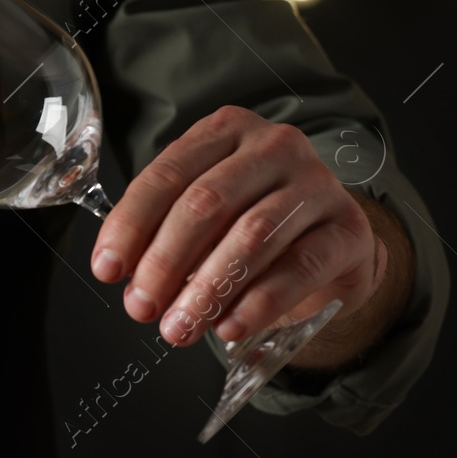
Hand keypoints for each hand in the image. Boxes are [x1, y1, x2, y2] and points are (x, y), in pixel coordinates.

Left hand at [88, 106, 382, 354]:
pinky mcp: (349, 229)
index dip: (131, 224)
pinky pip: (299, 267)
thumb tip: (121, 269)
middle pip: (207, 203)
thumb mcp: (206, 211)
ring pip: (252, 235)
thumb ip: (164, 228)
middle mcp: (273, 146)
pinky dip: (259, 302)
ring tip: (180, 327)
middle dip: (165, 261)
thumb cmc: (254, 218)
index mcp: (225, 130)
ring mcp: (317, 184)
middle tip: (142, 307)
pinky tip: (229, 327)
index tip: (107, 268)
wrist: (333, 240)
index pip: (167, 174)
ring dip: (208, 288)